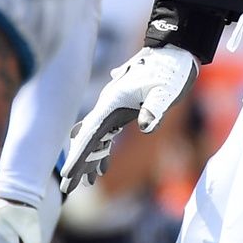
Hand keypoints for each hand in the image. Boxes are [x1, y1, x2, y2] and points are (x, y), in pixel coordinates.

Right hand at [59, 44, 197, 192]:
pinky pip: (106, 134)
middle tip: (67, 188)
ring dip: (89, 159)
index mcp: (113, 102)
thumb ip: (154, 108)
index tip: (67, 176)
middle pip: (87, 138)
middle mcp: (108, 105)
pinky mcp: (122, 109)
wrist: (175, 54)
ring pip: (95, 137)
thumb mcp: (166, 91)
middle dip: (77, 162)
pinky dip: (102, 151)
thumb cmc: (171, 71)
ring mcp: (114, 107)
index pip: (91, 134)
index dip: (78, 156)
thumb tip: (146, 127)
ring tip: (86, 184)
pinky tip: (103, 168)